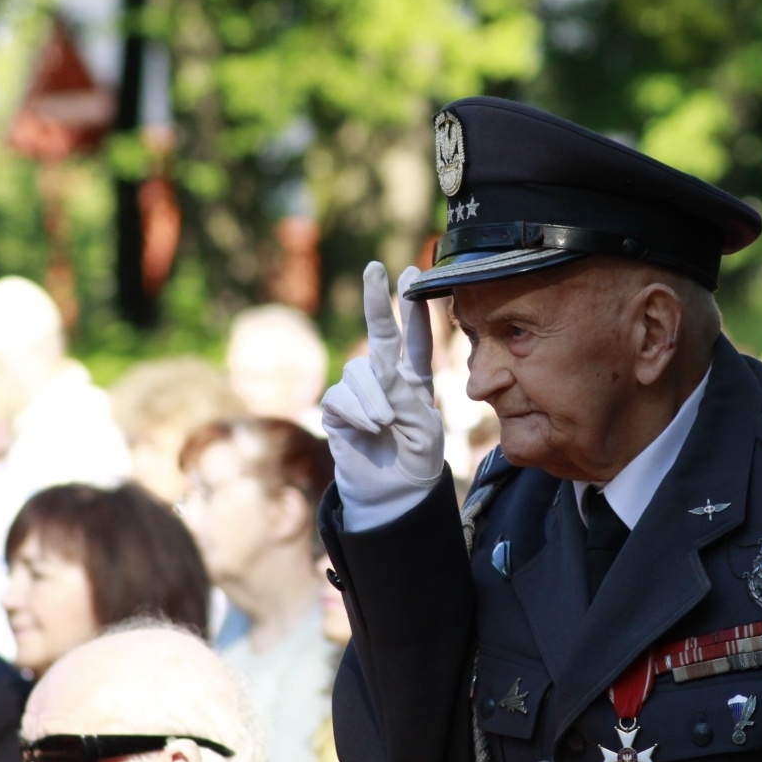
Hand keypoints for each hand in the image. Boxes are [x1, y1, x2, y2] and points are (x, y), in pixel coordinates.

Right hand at [320, 262, 444, 526]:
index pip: (416, 339)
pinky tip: (369, 430)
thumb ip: (405, 395)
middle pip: (381, 333)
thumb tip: (379, 373)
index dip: (415, 308)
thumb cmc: (417, 460)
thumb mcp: (424, 427)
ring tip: (385, 424)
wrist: (393, 493)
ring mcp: (360, 393)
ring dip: (374, 397)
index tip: (414, 271)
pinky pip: (341, 397)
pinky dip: (358, 412)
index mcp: (415, 380)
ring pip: (360, 372)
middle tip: (375, 268)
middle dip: (377, 300)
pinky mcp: (337, 409)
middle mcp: (386, 379)